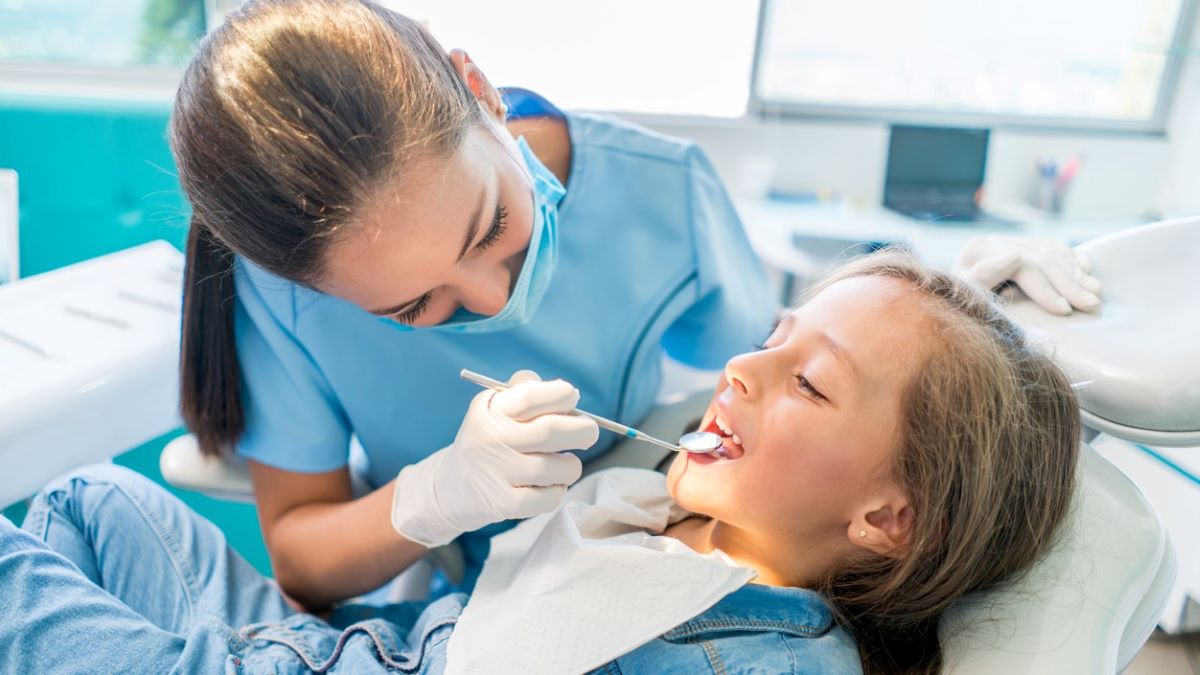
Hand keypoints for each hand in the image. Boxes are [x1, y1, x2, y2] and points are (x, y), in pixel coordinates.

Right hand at [390, 370, 598, 547]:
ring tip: (563, 464)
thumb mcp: (494, 408)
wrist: (451, 487)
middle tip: (588, 433)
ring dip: (571, 466)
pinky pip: (550, 498)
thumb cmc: (487, 440)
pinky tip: (550, 485)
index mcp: (491, 410)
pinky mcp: (503, 504)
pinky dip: (558, 491)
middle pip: (552, 430)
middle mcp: (491, 439)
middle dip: (583, 430)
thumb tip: (567, 393)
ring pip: (558, 467)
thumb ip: (524, 391)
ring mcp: (497, 473)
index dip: (562, 395)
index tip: (571, 399)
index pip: (531, 396)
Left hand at [953, 235, 1102, 314]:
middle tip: (1091, 306)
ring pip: (1051, 252)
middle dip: (1068, 285)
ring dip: (1076, 273)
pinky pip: (1054, 248)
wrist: (950, 306)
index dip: (1045, 289)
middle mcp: (994, 242)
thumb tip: (1015, 256)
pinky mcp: (1022, 247)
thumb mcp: (963, 298)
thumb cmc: (957, 308)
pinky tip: (1088, 271)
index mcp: (977, 251)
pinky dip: (1072, 259)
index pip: (1021, 266)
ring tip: (1095, 293)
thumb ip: (982, 279)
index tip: (1064, 311)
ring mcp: (1010, 242)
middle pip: (1040, 259)